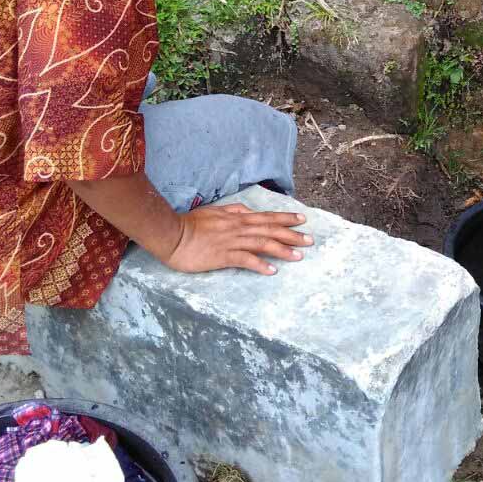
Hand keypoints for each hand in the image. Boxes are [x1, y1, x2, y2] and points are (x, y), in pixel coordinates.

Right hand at [164, 203, 313, 274]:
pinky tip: (272, 271)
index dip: (285, 218)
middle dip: (292, 235)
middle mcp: (238, 228)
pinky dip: (260, 264)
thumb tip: (247, 211)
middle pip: (270, 230)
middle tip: (310, 240)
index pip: (266, 217)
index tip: (302, 220)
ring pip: (262, 244)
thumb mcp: (215, 211)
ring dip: (282, 250)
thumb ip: (233, 210)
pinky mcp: (222, 256)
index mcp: (237, 218)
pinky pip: (245, 260)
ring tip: (299, 256)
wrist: (172, 234)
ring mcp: (231, 242)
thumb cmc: (191, 224)